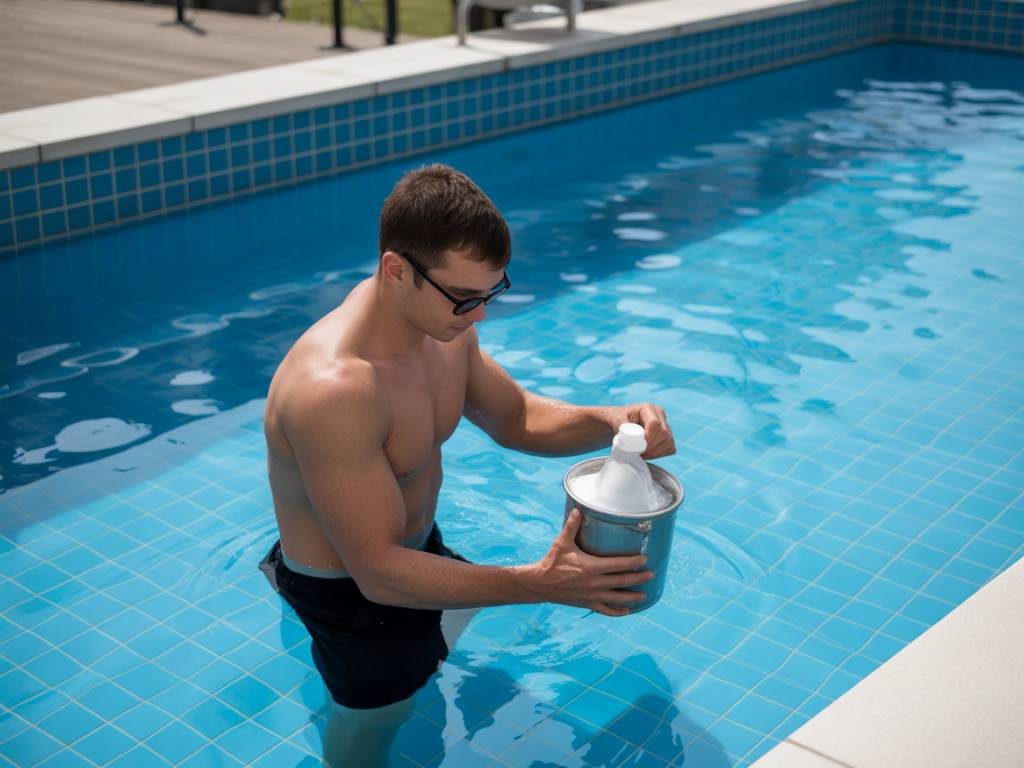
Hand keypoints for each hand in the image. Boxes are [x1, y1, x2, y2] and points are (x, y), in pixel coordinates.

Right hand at [533, 508, 653, 616]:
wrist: (539, 584)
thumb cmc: (552, 561)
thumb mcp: (562, 543)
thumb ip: (571, 526)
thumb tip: (578, 509)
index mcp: (591, 567)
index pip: (617, 565)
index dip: (633, 562)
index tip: (645, 559)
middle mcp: (594, 583)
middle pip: (622, 581)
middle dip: (639, 578)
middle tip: (652, 575)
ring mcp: (591, 596)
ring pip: (617, 598)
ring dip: (632, 597)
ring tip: (644, 595)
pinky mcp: (587, 603)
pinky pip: (605, 610)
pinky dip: (617, 611)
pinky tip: (627, 610)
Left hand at [612, 402, 675, 458]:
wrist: (618, 425)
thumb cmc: (616, 420)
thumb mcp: (614, 419)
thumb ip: (620, 424)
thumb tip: (627, 434)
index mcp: (648, 408)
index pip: (655, 424)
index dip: (647, 437)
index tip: (637, 446)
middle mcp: (659, 415)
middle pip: (664, 434)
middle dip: (650, 447)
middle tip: (636, 452)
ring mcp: (665, 425)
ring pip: (669, 442)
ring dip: (654, 452)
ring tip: (640, 453)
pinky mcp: (667, 436)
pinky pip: (670, 449)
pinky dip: (659, 454)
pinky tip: (647, 453)